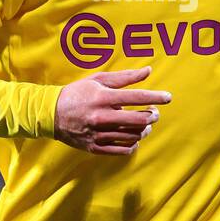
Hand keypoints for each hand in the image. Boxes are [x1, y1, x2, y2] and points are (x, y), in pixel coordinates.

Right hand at [54, 66, 169, 155]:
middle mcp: (101, 117)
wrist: (51, 114)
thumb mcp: (99, 79)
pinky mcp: (95, 147)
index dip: (156, 97)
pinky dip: (133, 144)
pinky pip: (122, 149)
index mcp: (103, 97)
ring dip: (144, 130)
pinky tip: (134, 137)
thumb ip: (125, 77)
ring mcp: (98, 134)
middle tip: (155, 112)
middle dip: (152, 116)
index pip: (136, 97)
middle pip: (138, 120)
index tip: (168, 97)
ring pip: (133, 136)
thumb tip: (148, 70)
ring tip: (145, 124)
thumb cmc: (78, 93)